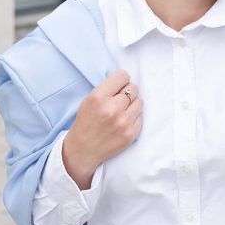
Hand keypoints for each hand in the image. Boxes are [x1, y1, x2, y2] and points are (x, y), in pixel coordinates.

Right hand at [62, 69, 142, 188]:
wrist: (83, 149)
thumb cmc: (86, 122)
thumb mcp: (89, 100)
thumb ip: (107, 88)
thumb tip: (126, 80)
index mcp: (99, 97)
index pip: (122, 76)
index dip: (121, 80)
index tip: (119, 86)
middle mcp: (112, 109)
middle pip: (133, 88)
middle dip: (127, 92)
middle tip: (120, 99)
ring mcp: (123, 122)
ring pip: (140, 101)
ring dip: (132, 104)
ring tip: (122, 110)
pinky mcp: (130, 133)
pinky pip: (141, 116)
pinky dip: (134, 117)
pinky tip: (123, 121)